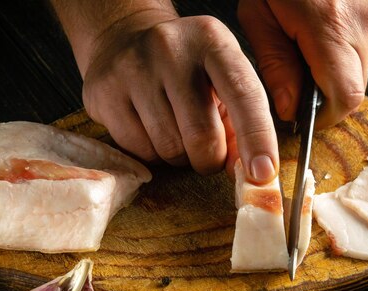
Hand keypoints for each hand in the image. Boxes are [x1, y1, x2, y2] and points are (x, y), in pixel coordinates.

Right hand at [80, 11, 278, 181]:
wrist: (123, 40)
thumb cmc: (185, 69)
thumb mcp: (221, 81)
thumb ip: (241, 123)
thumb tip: (250, 170)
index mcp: (213, 41)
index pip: (243, 94)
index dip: (257, 138)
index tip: (262, 173)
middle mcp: (171, 49)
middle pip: (202, 136)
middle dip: (210, 160)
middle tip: (207, 154)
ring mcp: (133, 69)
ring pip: (170, 149)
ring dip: (180, 158)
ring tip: (176, 133)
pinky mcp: (105, 92)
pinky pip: (140, 151)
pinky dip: (152, 155)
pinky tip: (151, 132)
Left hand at [238, 0, 367, 128]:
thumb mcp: (258, 15)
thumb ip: (275, 67)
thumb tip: (290, 110)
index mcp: (331, 24)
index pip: (345, 97)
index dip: (325, 117)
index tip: (306, 119)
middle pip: (353, 89)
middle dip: (324, 92)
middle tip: (299, 69)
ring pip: (362, 72)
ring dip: (336, 70)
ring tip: (313, 40)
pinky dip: (349, 52)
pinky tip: (331, 29)